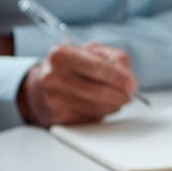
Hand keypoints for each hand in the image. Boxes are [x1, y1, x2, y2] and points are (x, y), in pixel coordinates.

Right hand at [16, 43, 138, 125]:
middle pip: (98, 92)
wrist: (40, 86)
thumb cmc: (70, 66)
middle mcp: (53, 77)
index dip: (119, 78)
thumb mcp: (90, 52)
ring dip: (114, 106)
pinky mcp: (57, 118)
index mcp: (61, 55)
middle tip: (130, 96)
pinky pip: (89, 118)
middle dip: (120, 96)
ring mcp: (53, 99)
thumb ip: (115, 60)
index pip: (98, 68)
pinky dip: (101, 114)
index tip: (132, 85)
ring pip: (96, 108)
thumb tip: (129, 81)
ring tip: (117, 100)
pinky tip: (101, 106)